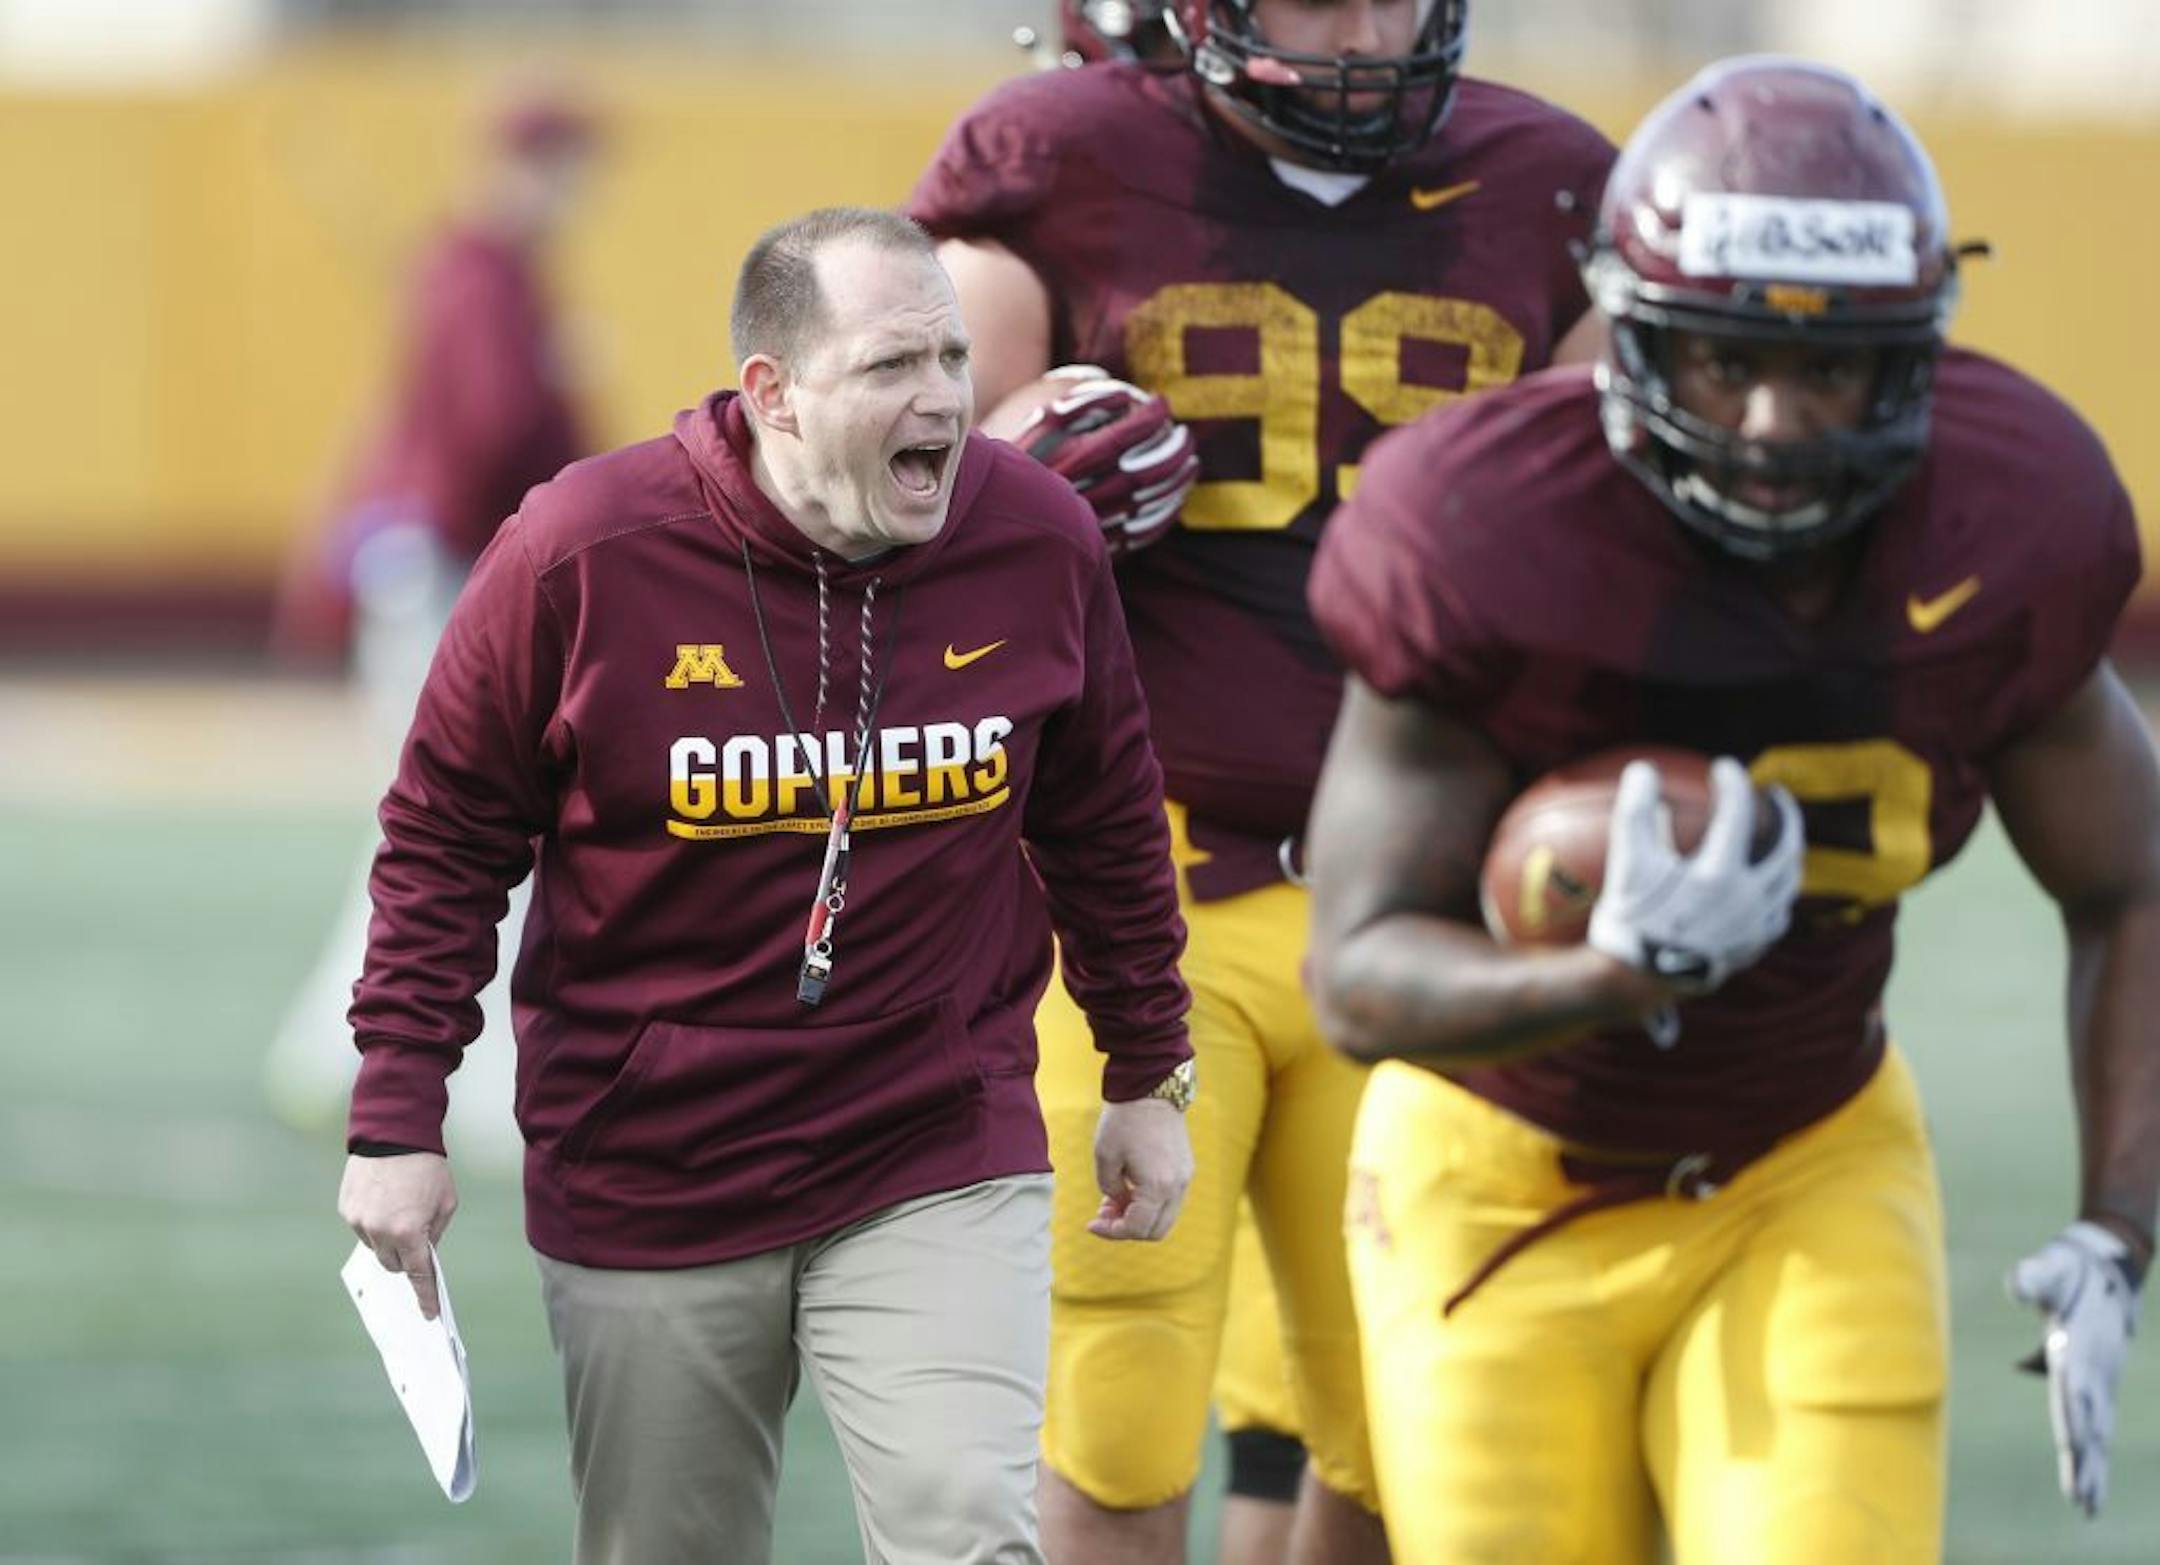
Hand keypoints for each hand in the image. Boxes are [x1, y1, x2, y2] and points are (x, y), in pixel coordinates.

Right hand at [338, 1152, 458, 1318]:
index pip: (417, 1274)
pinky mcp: (346, 1209)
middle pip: (393, 1264)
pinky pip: (362, 1228)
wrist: (394, 1134)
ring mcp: (358, 1221)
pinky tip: (384, 1201)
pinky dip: (373, 1223)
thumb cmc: (427, 1168)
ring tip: (399, 1210)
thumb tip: (424, 1255)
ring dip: (388, 1239)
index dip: (424, 1295)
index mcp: (408, 1231)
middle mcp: (379, 1231)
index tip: (428, 1313)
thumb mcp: (445, 1202)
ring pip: (375, 1247)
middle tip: (416, 1238)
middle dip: (406, 1258)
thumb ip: (434, 1234)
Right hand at [1012, 366, 1199, 555]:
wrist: (985, 511)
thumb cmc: (1015, 461)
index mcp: (1069, 459)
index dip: (1149, 416)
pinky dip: (1163, 515)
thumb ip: (1079, 404)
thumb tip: (1121, 391)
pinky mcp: (1093, 546)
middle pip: (1144, 471)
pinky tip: (1173, 499)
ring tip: (1190, 463)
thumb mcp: (1039, 424)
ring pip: (1147, 503)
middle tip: (1186, 435)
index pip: (1124, 434)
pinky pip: (1138, 533)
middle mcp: (1083, 492)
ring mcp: (1090, 523)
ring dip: (1175, 482)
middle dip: (1172, 451)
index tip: (1161, 401)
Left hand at [1088, 1096, 1193, 1241]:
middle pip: (1155, 1231)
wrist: (1152, 1089)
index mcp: (1157, 1186)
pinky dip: (1150, 1204)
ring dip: (1139, 1217)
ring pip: (1165, 1218)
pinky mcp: (1185, 1169)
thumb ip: (1110, 1190)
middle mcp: (1177, 1187)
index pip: (1136, 1228)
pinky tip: (1130, 1188)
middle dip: (1127, 1229)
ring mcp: (1185, 1179)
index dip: (1111, 1232)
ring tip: (1113, 1200)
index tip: (1091, 1224)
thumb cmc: (1124, 1121)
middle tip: (1103, 1214)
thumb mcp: (1105, 1157)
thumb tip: (1118, 1204)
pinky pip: (1170, 1201)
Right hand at [1586, 757, 1802, 994]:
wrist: (1636, 981)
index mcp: (1719, 873)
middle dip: (1787, 815)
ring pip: (1790, 883)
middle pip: (1787, 847)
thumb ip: (1635, 810)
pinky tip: (1769, 890)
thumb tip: (1643, 769)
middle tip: (1776, 794)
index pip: (1739, 814)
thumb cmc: (1630, 919)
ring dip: (1790, 853)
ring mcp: (1754, 926)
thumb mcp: (1626, 862)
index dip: (1733, 783)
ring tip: (1781, 838)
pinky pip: (1778, 916)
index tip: (1724, 766)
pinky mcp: (1750, 948)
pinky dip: (1779, 893)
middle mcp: (1747, 898)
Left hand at [2008, 1220, 2141, 1515]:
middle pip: (2088, 1424)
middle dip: (2084, 1462)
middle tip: (2082, 1502)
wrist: (2111, 1267)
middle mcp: (2092, 1371)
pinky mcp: (2100, 1384)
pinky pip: (2098, 1426)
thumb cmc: (2070, 1269)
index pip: (2073, 1390)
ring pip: (2097, 1433)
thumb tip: (2017, 1285)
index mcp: (2077, 1348)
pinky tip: (2089, 1484)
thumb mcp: (2049, 1268)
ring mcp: (2101, 1380)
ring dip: (2091, 1470)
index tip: (2073, 1449)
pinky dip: (2094, 1455)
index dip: (2074, 1419)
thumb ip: (2032, 1278)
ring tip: (2088, 1509)